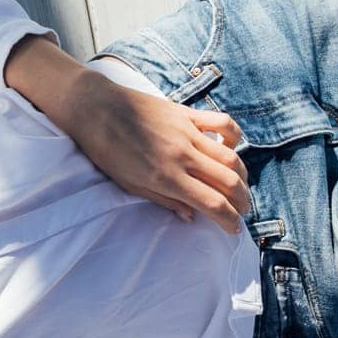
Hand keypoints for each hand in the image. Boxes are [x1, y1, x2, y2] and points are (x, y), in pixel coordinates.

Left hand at [61, 70, 250, 232]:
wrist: (95, 109)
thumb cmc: (106, 151)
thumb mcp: (129, 184)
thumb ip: (164, 200)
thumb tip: (191, 216)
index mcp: (167, 178)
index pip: (212, 203)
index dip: (229, 220)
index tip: (233, 229)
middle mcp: (183, 156)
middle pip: (230, 181)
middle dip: (242, 201)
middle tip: (241, 210)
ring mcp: (188, 133)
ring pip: (231, 156)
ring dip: (243, 176)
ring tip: (240, 186)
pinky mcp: (187, 114)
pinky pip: (222, 124)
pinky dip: (234, 137)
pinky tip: (230, 148)